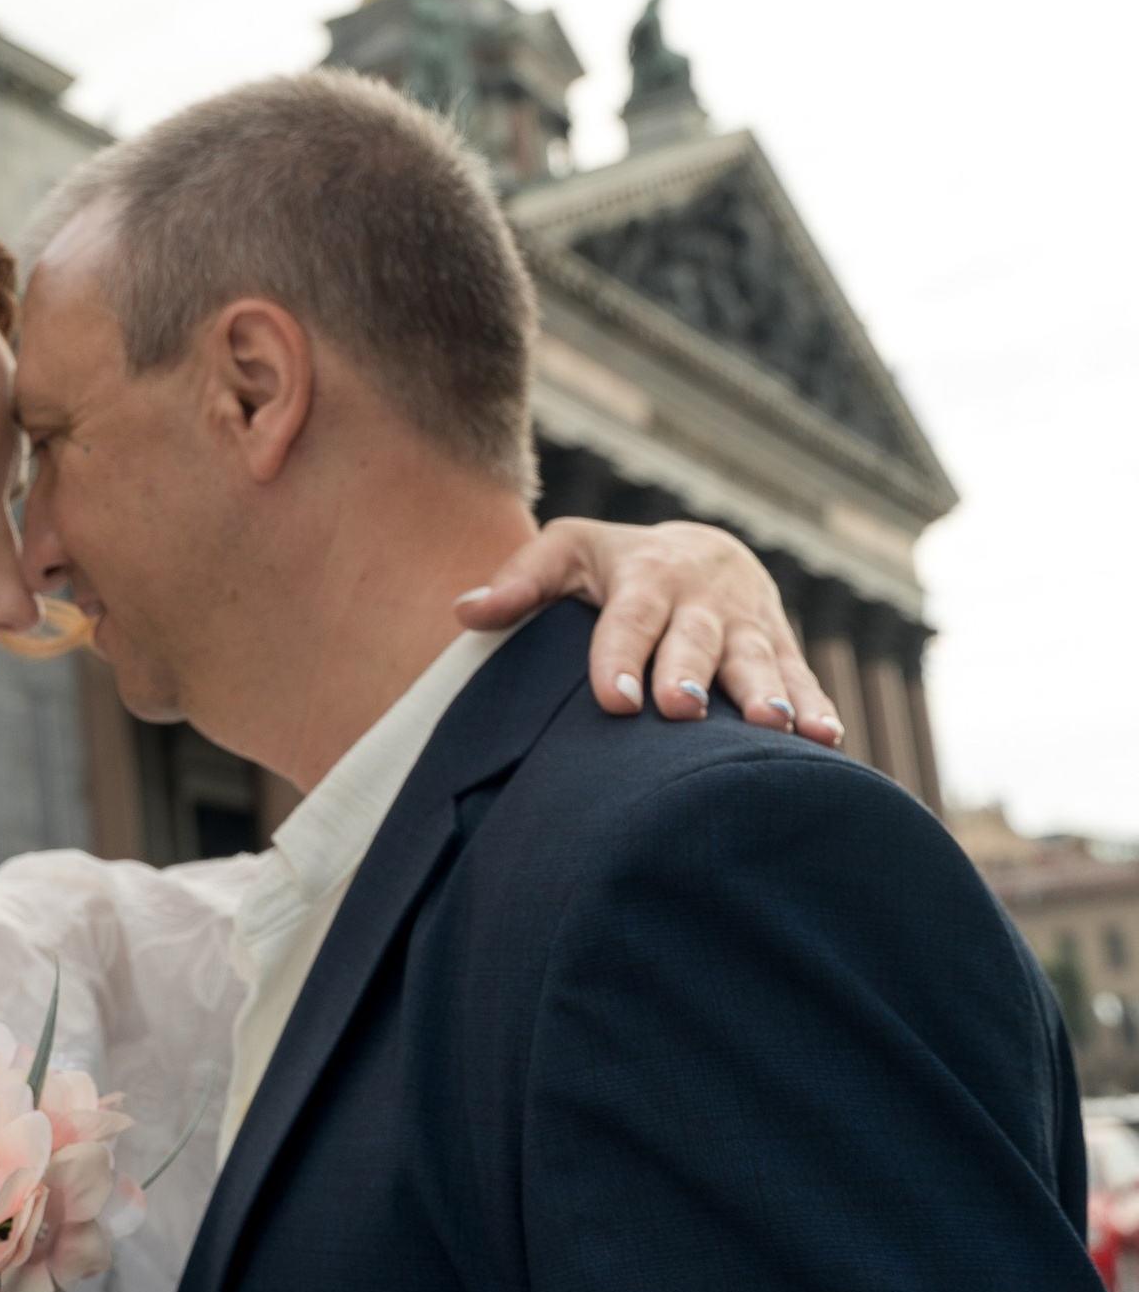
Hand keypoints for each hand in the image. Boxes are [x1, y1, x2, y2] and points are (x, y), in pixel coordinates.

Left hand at [459, 517, 841, 742]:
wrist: (703, 550)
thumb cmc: (617, 563)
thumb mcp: (569, 551)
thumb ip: (521, 581)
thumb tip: (465, 612)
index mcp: (647, 576)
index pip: (630, 619)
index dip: (621, 657)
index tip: (615, 700)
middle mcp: (703, 599)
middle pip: (696, 640)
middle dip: (692, 673)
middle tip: (681, 710)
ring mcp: (749, 625)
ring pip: (759, 660)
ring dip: (767, 694)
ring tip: (773, 728)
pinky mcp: (783, 649)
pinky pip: (803, 679)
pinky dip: (816, 707)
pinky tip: (826, 742)